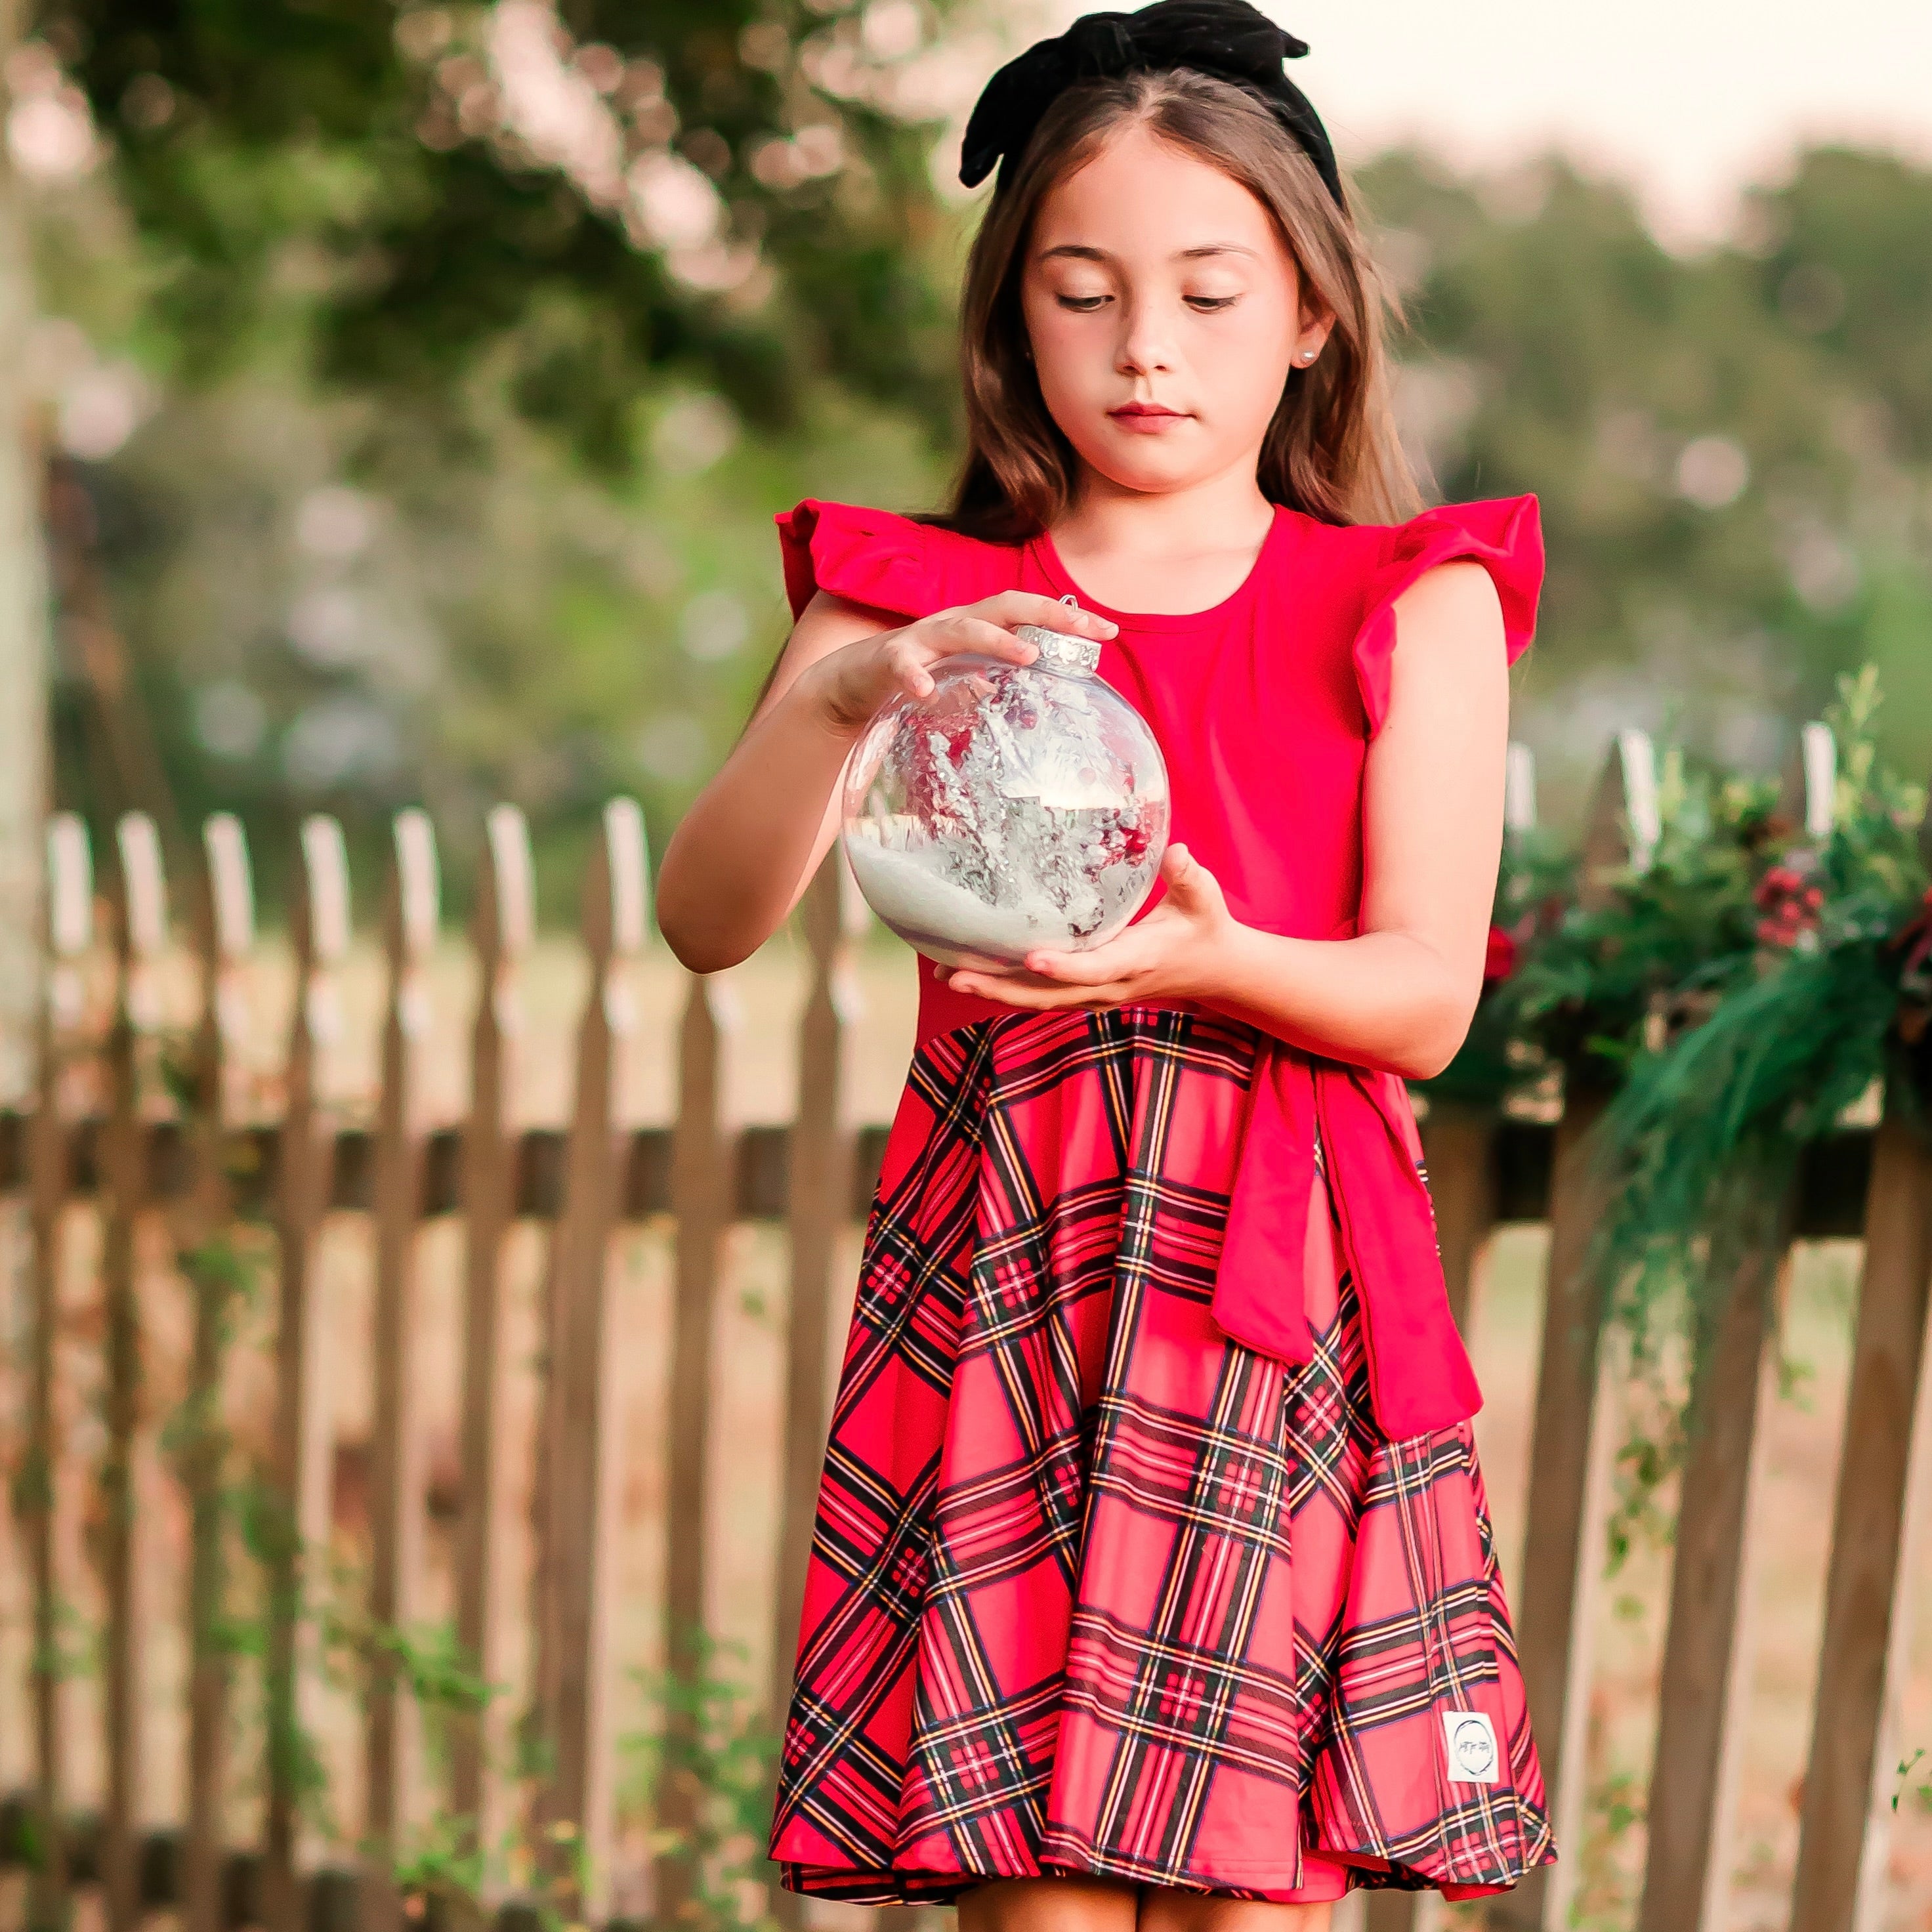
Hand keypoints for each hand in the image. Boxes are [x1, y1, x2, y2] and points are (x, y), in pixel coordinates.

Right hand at [797, 591, 1116, 737]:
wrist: (853, 684)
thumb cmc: (919, 680)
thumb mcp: (964, 683)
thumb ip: (996, 687)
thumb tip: (1034, 704)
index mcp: (978, 626)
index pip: (1030, 613)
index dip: (1068, 618)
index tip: (1109, 631)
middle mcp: (955, 623)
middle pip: (1006, 605)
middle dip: (1047, 614)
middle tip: (1084, 627)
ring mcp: (922, 638)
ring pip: (963, 629)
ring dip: (996, 641)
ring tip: (1026, 658)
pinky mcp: (889, 658)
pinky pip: (903, 664)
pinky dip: (914, 676)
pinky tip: (923, 693)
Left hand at [940, 845, 1235, 1011]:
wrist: (1213, 970)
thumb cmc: (1205, 928)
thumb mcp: (1203, 898)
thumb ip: (1188, 876)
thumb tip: (1175, 851)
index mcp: (1136, 961)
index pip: (1096, 968)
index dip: (1065, 967)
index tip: (1032, 957)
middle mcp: (1110, 985)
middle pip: (1049, 995)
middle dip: (1001, 987)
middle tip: (954, 977)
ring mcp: (1096, 994)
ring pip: (1039, 1000)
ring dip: (994, 991)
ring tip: (947, 976)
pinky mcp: (1087, 993)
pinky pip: (1042, 997)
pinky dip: (1007, 989)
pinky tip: (973, 977)